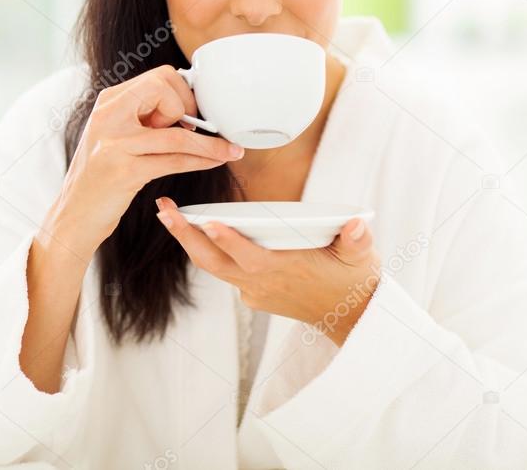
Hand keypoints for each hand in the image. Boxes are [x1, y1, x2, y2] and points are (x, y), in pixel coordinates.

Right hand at [37, 65, 245, 261]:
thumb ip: (141, 116)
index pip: (158, 76)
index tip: (189, 115)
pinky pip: (175, 159)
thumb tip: (188, 107)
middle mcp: (108, 116)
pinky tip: (215, 161)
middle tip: (195, 129)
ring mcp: (115, 143)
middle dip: (191, 107)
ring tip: (231, 150)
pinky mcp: (125, 171)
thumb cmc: (101, 176)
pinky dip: (202, 159)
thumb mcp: (114, 135)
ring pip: (177, 132)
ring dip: (210, 143)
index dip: (182, 93)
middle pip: (165, 88)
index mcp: (108, 102)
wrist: (74, 214)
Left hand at [155, 196, 381, 346]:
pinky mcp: (251, 292)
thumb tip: (357, 225)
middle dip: (186, 235)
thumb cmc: (352, 281)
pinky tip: (192, 228)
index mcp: (284, 270)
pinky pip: (223, 270)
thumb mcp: (361, 259)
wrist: (348, 318)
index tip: (208, 223)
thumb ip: (357, 241)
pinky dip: (207, 250)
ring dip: (188, 240)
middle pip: (213, 262)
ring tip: (167, 213)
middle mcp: (261, 282)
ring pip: (212, 265)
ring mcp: (252, 289)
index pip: (249, 257)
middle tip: (164, 208)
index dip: (229, 241)